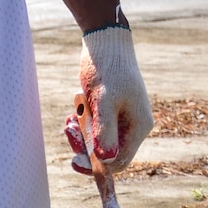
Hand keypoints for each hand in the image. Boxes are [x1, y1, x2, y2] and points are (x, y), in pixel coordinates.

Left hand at [67, 26, 150, 172]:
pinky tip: (73, 111)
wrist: (105, 41)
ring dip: (81, 132)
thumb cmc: (107, 69)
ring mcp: (123, 116)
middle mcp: (134, 124)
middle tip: (68, 130)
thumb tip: (106, 161)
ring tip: (69, 118)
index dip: (97, 166)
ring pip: (98, 139)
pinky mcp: (112, 109)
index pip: (119, 161)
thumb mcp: (104, 102)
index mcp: (139, 126)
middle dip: (85, 145)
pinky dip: (83, 122)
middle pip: (107, 152)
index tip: (75, 160)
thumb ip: (105, 133)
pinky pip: (96, 126)